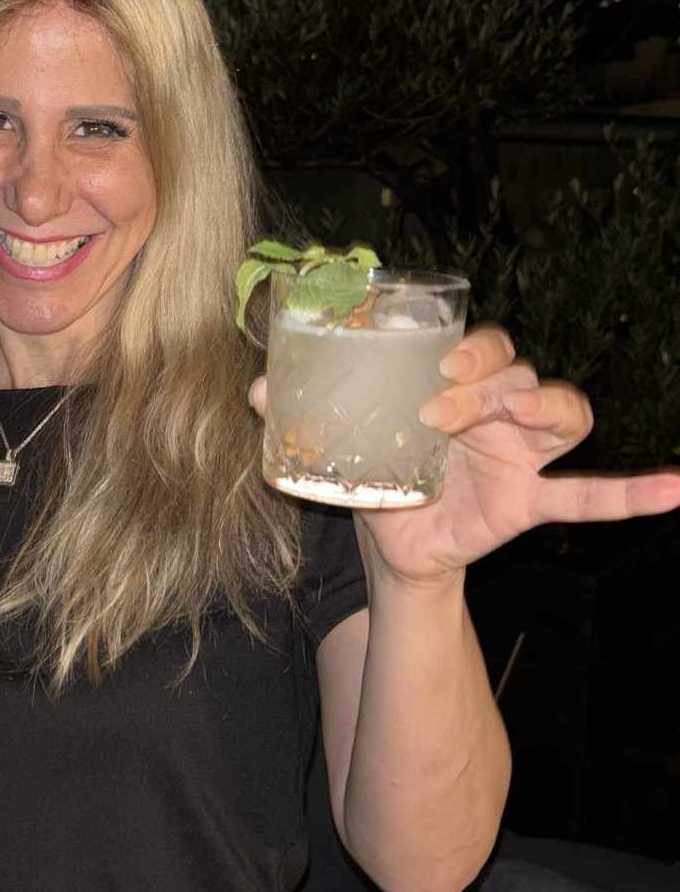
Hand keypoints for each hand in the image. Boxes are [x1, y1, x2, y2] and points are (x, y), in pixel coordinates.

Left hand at [248, 324, 679, 582]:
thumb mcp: (333, 440)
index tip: (435, 370)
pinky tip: (679, 486)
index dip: (468, 351)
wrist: (387, 546)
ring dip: (543, 406)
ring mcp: (524, 451)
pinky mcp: (533, 498)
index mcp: (453, 383)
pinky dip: (636, 491)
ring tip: (518, 420)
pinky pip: (593, 494)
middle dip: (491, 380)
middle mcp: (497, 407)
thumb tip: (254, 388)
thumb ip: (303, 411)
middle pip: (521, 370)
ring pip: (562, 411)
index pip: (480, 345)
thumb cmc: (373, 474)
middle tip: (446, 406)